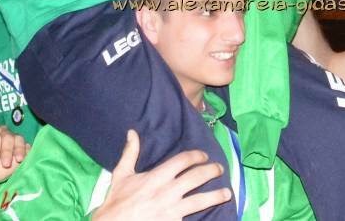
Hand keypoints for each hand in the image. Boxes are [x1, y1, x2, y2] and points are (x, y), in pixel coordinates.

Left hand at [0, 124, 26, 181]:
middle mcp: (3, 133)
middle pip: (8, 137)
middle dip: (7, 151)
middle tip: (5, 165)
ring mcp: (13, 139)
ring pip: (19, 139)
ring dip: (19, 149)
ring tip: (19, 160)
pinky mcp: (22, 147)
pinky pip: (27, 146)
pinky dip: (27, 151)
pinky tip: (26, 158)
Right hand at [91, 130, 231, 220]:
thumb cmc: (117, 202)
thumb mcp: (121, 175)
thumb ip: (130, 153)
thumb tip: (132, 132)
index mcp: (156, 177)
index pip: (183, 160)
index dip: (196, 155)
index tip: (203, 155)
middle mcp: (168, 192)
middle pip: (196, 177)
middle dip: (211, 171)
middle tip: (219, 168)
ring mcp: (173, 210)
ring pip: (201, 200)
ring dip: (216, 195)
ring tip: (227, 193)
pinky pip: (192, 218)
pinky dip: (203, 215)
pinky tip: (213, 214)